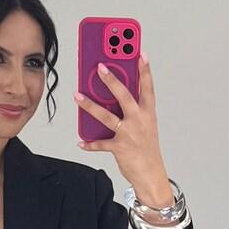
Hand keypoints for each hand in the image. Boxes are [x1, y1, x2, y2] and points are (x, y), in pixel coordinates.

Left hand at [74, 53, 171, 204]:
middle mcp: (139, 121)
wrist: (151, 175)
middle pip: (124, 96)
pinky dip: (90, 143)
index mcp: (148, 113)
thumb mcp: (146, 126)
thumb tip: (113, 97)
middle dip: (111, 80)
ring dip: (89, 105)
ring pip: (106, 116)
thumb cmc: (147, 149)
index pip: (148, 88)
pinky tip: (81, 141)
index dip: (145, 70)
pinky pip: (100, 143)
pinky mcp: (119, 148)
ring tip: (77, 95)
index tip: (140, 53)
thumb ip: (134, 110)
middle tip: (99, 67)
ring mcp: (128, 134)